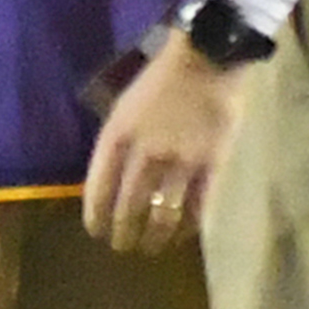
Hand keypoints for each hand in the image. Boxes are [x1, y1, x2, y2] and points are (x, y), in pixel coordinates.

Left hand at [84, 38, 244, 254]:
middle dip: (122, 233)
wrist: (206, 60)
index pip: (97, 189)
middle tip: (122, 247)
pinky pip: (198, 207)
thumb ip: (116, 145)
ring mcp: (180, 162)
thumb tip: (110, 180)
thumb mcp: (122, 108)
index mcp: (116, 138)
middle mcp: (144, 155)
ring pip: (163, 215)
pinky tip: (182, 236)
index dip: (95, 216)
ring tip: (151, 249)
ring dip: (154, 238)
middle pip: (128, 208)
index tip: (96, 232)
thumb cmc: (159, 81)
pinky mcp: (212, 166)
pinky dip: (188, 228)